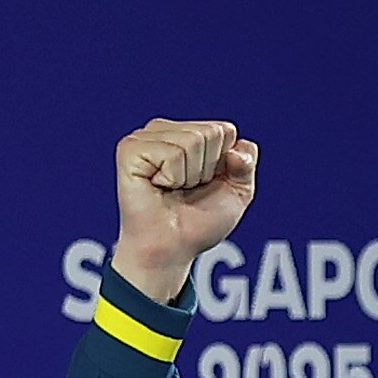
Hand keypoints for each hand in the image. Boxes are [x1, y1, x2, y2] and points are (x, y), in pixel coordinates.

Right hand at [108, 119, 256, 302]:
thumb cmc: (200, 221)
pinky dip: (172, 177)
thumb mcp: (238, 192)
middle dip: (207, 169)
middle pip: (211, 133)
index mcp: (190, 132)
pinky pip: (171, 153)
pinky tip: (158, 186)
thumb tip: (235, 150)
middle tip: (187, 189)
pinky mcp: (130, 148)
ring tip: (172, 189)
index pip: (226, 130)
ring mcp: (145, 137)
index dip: (226, 164)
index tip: (207, 184)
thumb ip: (246, 164)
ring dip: (189, 175)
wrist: (173, 247)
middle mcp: (166, 130)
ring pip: (192, 141)